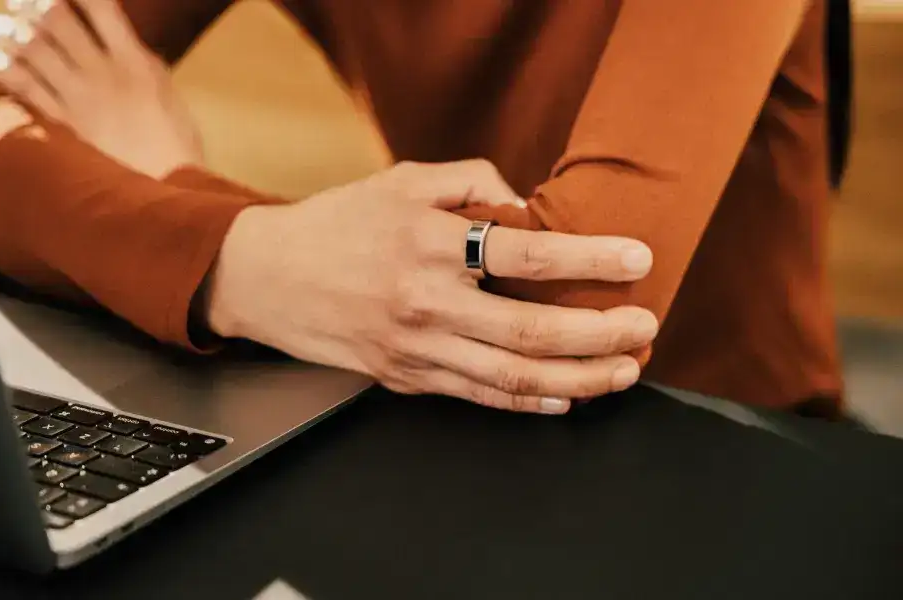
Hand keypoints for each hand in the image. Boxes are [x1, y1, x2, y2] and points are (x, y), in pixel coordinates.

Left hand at [0, 0, 200, 177]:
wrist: (166, 189)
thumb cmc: (174, 141)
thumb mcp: (164, 89)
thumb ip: (138, 58)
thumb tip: (114, 32)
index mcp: (134, 60)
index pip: (100, 6)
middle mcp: (104, 73)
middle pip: (58, 21)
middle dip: (32, 4)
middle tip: (18, 0)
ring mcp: (81, 99)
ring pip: (34, 52)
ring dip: (7, 32)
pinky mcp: (64, 125)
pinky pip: (26, 90)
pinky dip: (7, 70)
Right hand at [203, 160, 658, 414]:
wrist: (268, 277)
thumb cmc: (336, 225)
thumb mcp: (401, 180)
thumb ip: (471, 182)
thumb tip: (529, 208)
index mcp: (428, 243)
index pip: (528, 254)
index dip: (592, 258)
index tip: (637, 259)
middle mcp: (425, 301)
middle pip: (533, 330)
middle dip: (602, 334)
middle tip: (644, 327)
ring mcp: (415, 348)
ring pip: (514, 377)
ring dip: (579, 378)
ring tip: (622, 370)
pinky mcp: (406, 378)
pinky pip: (479, 397)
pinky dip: (529, 402)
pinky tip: (565, 396)